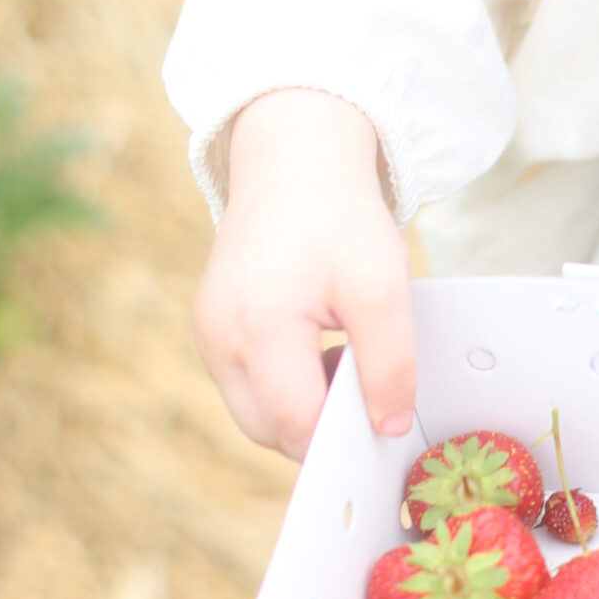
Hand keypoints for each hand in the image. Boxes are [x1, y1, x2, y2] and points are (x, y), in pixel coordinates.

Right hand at [192, 88, 415, 459]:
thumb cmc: (338, 216)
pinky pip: (249, 387)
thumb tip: (389, 426)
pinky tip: (321, 352)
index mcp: (257, 326)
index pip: (295, 424)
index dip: (343, 438)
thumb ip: (391, 364)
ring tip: (345, 360)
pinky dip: (287, 387)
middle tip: (367, 390)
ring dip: (304, 408)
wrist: (295, 161)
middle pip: (269, 430)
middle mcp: (217, 337)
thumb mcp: (383, 287)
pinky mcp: (211, 330)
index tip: (383, 424)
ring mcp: (207, 335)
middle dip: (321, 428)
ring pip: (257, 414)